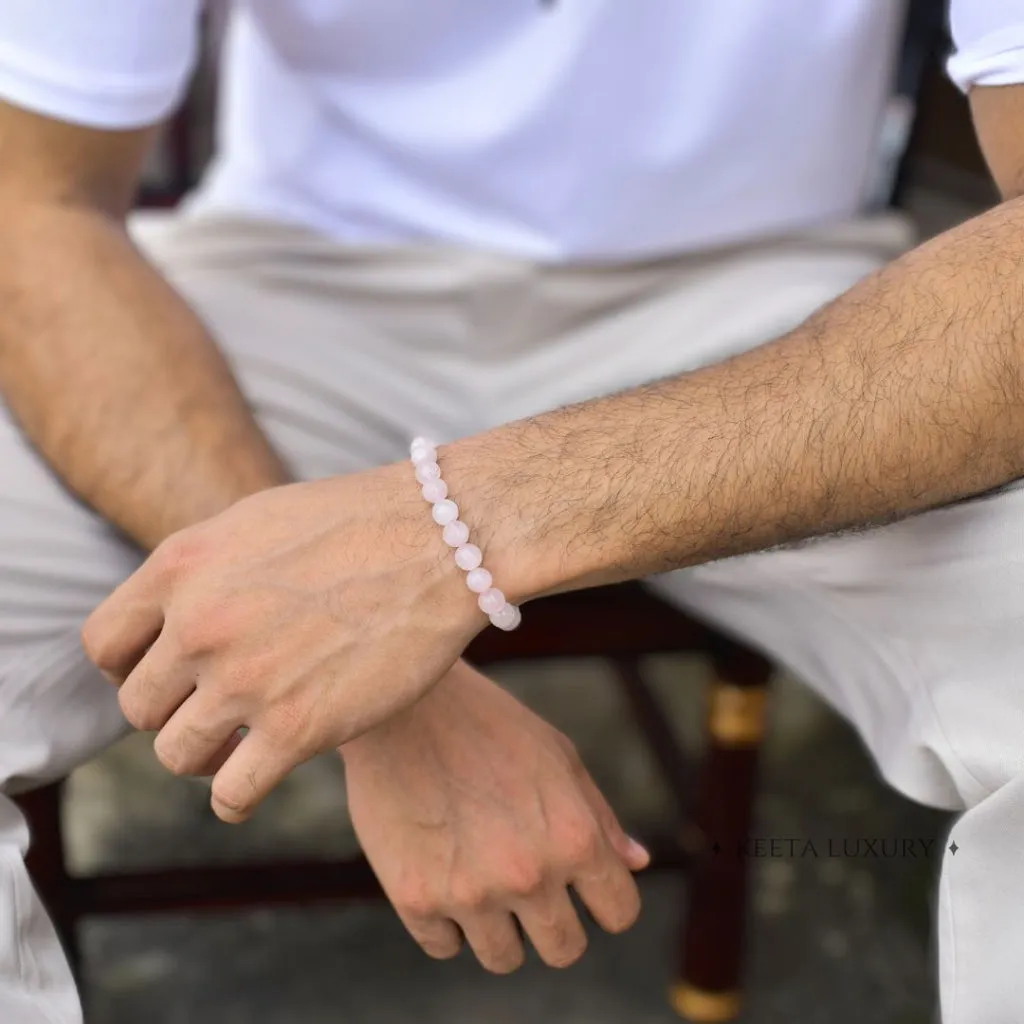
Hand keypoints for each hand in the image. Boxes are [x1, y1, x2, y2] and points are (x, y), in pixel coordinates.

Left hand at [81, 464, 480, 822]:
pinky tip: (256, 780)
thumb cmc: (359, 522)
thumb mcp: (255, 521)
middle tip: (218, 705)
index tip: (170, 675)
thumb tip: (172, 617)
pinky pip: (231, 795)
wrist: (441, 539)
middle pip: (138, 706)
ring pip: (175, 755)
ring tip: (238, 743)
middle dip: (174, 709)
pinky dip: (236, 797)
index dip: (129, 667)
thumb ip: (202, 572)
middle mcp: (200, 624)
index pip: (104, 644)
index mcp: (182, 567)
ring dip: (203, 755)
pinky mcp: (300, 728)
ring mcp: (247, 680)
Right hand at [342, 662, 649, 972]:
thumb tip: (637, 864)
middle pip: (564, 949)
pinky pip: (445, 945)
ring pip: (504, 958)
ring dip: (499, 926)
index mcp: (574, 838)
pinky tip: (441, 871)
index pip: (619, 913)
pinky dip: (446, 920)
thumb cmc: (488, 724)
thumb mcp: (558, 756)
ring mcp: (470, 893)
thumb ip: (599, 817)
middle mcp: (529, 874)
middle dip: (554, 922)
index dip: (604, 899)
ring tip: (479, 874)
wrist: (399, 704)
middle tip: (525, 884)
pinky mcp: (414, 900)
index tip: (582, 886)